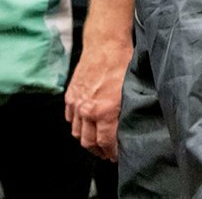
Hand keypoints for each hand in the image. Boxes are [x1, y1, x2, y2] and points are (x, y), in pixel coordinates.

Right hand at [64, 38, 131, 160]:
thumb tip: (131, 126)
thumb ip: (127, 110)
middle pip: (88, 142)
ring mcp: (76, 103)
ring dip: (86, 140)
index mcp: (105, 110)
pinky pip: (69, 119)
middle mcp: (88, 110)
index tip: (117, 156)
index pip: (106, 142)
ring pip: (76, 132)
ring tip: (96, 143)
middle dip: (98, 151)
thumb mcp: (131, 89)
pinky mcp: (70, 96)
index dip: (112, 152)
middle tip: (107, 154)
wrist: (105, 44)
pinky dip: (76, 126)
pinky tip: (85, 126)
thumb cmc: (123, 63)